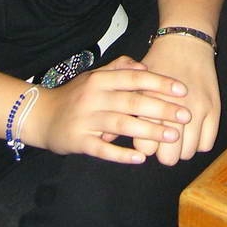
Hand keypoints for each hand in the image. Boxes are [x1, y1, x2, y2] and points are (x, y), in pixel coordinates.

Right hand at [33, 55, 191, 162]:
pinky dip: (122, 155)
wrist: (40, 115)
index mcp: (100, 80)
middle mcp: (94, 97)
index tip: (182, 90)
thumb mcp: (94, 76)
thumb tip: (144, 67)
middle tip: (186, 115)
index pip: (135, 79)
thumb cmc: (75, 96)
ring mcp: (86, 120)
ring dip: (149, 131)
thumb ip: (119, 68)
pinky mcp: (79, 142)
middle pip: (133, 102)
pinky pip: (103, 150)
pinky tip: (141, 159)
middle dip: (162, 108)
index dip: (159, 83)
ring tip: (172, 136)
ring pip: (122, 125)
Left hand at [133, 35, 219, 164]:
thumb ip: (124, 113)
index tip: (145, 140)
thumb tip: (104, 138)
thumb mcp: (136, 84)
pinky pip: (206, 143)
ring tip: (178, 139)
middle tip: (162, 145)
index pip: (146, 148)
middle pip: (169, 157)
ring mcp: (197, 111)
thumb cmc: (157, 63)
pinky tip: (192, 135)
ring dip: (182, 150)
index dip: (145, 145)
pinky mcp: (213, 109)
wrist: (185, 42)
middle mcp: (175, 111)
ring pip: (188, 153)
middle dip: (164, 154)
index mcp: (152, 106)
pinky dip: (198, 144)